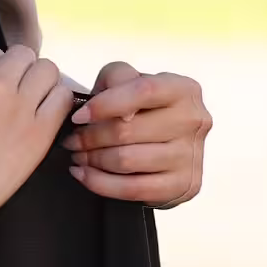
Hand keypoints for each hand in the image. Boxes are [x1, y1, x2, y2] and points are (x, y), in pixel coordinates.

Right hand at [0, 45, 74, 251]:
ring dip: (45, 82)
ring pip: (48, 70)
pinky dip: (59, 102)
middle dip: (24, 71)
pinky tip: (49, 117)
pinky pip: (63, 99)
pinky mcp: (39, 130)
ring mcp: (20, 104)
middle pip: (25, 55)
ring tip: (38, 102)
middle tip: (20, 93)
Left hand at [68, 62, 212, 206]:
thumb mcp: (126, 82)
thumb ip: (118, 77)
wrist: (163, 147)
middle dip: (89, 137)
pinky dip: (99, 183)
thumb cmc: (138, 108)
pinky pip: (132, 189)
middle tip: (70, 141)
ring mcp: (192, 156)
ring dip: (92, 160)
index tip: (77, 117)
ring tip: (77, 156)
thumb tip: (122, 114)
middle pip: (128, 130)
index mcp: (184, 89)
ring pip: (126, 160)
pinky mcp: (184, 185)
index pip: (143, 90)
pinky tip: (82, 174)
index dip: (105, 103)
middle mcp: (195, 120)